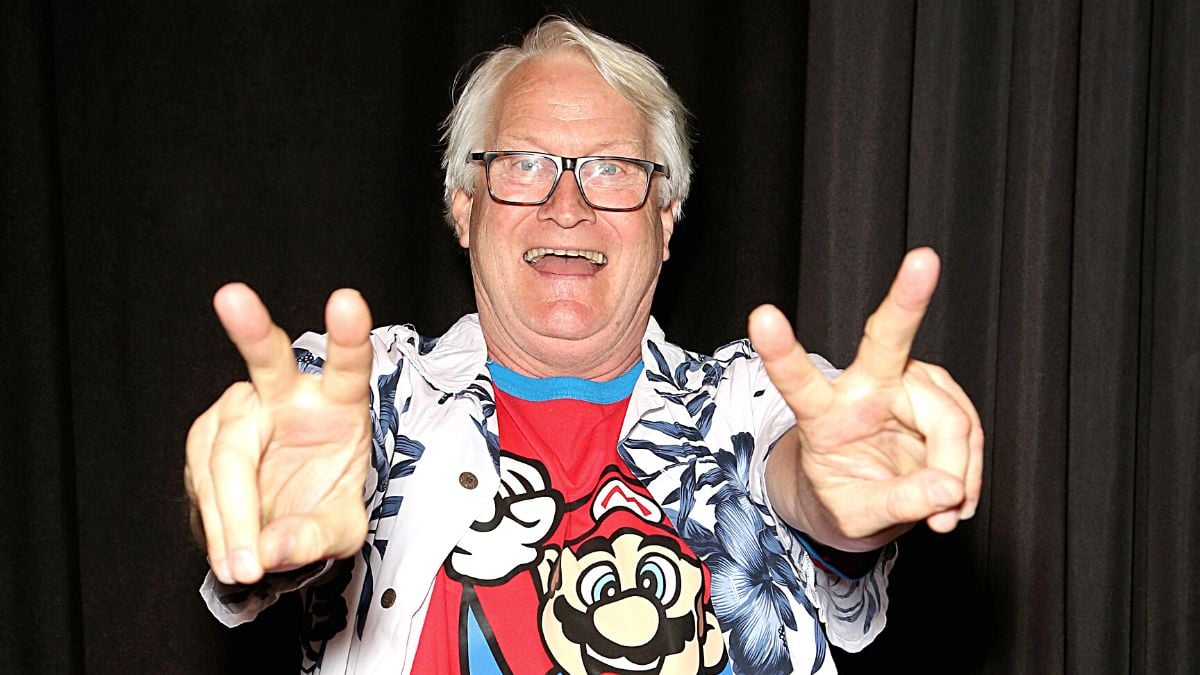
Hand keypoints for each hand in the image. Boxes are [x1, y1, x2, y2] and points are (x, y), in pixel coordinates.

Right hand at [184, 283, 372, 583]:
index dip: (348, 336)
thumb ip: (315, 537)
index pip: (349, 367)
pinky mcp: (208, 435)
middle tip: (232, 297)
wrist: (284, 523)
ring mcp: (244, 409)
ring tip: (243, 564)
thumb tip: (271, 548)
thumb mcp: (341, 531)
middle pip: (268, 362)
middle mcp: (290, 395)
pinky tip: (229, 551)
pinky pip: (203, 479)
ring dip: (230, 513)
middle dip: (250, 329)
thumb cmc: (325, 508)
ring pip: (226, 450)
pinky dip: (215, 522)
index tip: (347, 301)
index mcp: (341, 404)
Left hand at [751, 248, 983, 551]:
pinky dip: (968, 473)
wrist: (861, 499)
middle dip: (907, 298)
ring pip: (950, 420)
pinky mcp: (939, 395)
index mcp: (822, 415)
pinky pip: (969, 433)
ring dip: (957, 473)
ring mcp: (906, 385)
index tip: (762, 316)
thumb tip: (948, 489)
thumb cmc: (843, 500)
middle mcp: (864, 386)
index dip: (780, 351)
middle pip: (887, 340)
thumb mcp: (856, 518)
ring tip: (943, 513)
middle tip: (924, 260)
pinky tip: (954, 497)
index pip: (798, 381)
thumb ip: (897, 504)